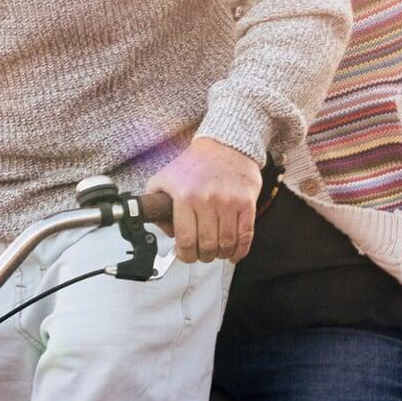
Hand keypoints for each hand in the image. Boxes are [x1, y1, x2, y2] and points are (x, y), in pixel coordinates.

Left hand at [144, 137, 261, 263]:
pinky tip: (234, 253)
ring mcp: (229, 202)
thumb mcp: (165, 177)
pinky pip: (246, 235)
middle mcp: (207, 200)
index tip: (186, 254)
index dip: (185, 254)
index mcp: (185, 196)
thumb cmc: (196, 163)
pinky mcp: (246, 202)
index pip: (185, 239)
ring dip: (221, 254)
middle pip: (206, 245)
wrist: (225, 144)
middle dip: (203, 256)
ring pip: (226, 243)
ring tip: (217, 251)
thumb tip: (165, 229)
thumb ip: (154, 203)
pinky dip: (240, 250)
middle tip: (201, 254)